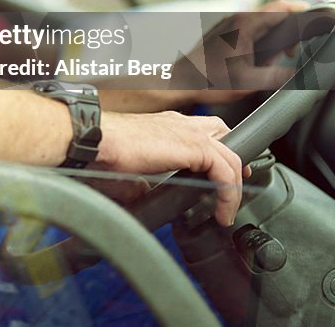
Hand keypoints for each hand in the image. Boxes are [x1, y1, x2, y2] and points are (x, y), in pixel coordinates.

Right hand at [97, 110, 242, 225]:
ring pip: (231, 155)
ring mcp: (190, 132)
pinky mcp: (195, 146)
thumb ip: (144, 181)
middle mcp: (181, 123)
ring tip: (227, 210)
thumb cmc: (105, 148)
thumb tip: (144, 196)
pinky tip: (222, 211)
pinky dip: (229, 194)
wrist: (98, 137)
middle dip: (234, 159)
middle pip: (225, 133)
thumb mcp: (131, 168)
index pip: (203, 130)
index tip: (219, 175)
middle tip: (236, 183)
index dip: (217, 151)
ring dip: (233, 185)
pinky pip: (226, 171)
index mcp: (166, 124)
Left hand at [174, 0, 307, 102]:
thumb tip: (299, 75)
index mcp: (245, 24)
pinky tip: (259, 60)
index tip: (318, 17)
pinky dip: (261, 40)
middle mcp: (236, 19)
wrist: (181, 81)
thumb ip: (278, 76)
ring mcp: (227, 24)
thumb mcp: (250, 82)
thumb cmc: (209, 80)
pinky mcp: (222, 33)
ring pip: (261, 23)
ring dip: (274, 37)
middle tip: (293, 52)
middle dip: (289, 31)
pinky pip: (249, 30)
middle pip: (273, 15)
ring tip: (275, 59)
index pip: (281, 7)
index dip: (303, 11)